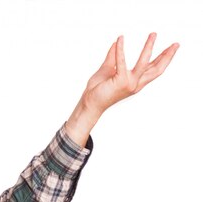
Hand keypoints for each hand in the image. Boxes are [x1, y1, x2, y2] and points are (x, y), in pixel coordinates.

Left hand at [65, 33, 179, 145]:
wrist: (89, 103)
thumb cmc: (97, 89)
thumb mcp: (107, 69)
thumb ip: (113, 57)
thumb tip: (116, 42)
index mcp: (135, 82)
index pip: (153, 69)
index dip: (163, 59)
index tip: (172, 49)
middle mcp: (135, 83)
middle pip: (157, 69)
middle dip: (167, 56)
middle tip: (176, 44)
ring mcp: (129, 83)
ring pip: (144, 63)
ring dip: (149, 47)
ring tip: (153, 34)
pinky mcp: (120, 81)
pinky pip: (121, 61)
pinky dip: (120, 49)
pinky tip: (120, 39)